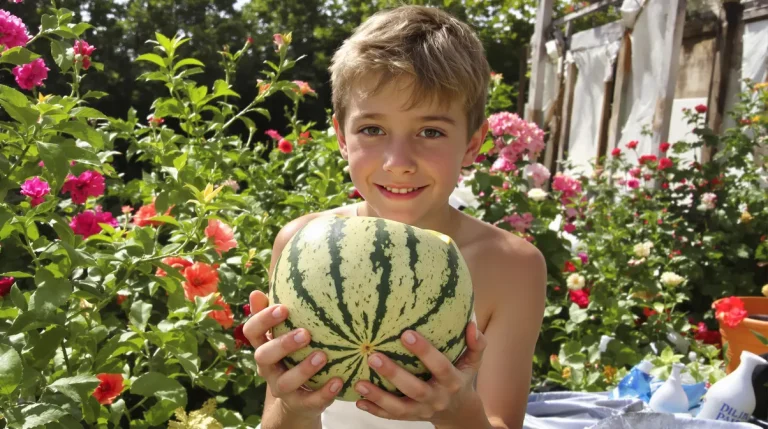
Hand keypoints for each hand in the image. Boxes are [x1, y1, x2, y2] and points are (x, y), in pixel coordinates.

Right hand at [242, 290, 342, 418]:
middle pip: (264, 356)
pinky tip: (338, 381)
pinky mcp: (299, 404)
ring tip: (323, 356)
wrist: (297, 399)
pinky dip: (324, 393)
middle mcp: (267, 368)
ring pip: (286, 381)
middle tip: (305, 333)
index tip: (283, 308)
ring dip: (304, 369)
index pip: (252, 331)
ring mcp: (281, 388)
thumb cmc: (292, 355)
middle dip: (283, 344)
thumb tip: (260, 288)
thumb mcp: (283, 334)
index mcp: (263, 346)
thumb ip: (274, 314)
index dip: (264, 319)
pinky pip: (310, 401)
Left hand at [353, 321, 486, 424]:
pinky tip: (359, 401)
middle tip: (373, 357)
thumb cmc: (462, 377)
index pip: (440, 366)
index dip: (425, 351)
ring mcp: (422, 411)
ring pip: (399, 408)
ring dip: (378, 396)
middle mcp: (437, 398)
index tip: (407, 334)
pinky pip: (391, 417)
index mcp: (452, 382)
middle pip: (415, 389)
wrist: (459, 413)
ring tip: (359, 382)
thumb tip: (470, 324)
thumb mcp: (473, 363)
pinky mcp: (410, 418)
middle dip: (393, 374)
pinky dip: (374, 410)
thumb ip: (476, 344)